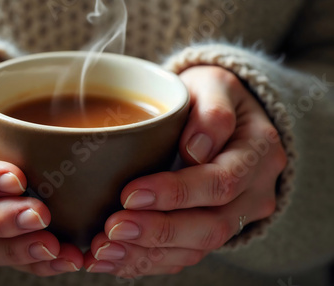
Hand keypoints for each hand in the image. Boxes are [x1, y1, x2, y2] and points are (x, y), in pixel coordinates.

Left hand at [84, 66, 286, 276]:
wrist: (221, 116)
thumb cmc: (211, 95)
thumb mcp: (214, 84)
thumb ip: (212, 111)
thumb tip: (196, 149)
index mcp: (258, 152)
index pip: (221, 181)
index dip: (176, 193)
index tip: (129, 193)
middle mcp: (253, 192)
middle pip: (210, 227)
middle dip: (157, 231)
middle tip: (112, 228)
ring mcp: (235, 216)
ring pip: (195, 249)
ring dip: (145, 254)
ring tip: (102, 251)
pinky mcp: (211, 229)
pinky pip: (183, 256)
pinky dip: (144, 261)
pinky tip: (110, 259)